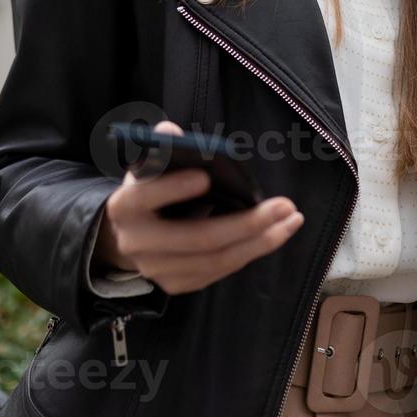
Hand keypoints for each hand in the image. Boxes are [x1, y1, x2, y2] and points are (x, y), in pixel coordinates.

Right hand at [95, 120, 305, 293]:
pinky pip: (220, 270)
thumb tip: (171, 132)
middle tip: (285, 205)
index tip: (205, 177)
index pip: (146, 196)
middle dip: (246, 223)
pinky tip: (275, 234)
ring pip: (216, 259)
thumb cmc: (148, 190)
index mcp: (125, 206)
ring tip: (291, 219)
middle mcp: (137, 243)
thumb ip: (160, 147)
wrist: (127, 235)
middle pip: (197, 238)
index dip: (173, 188)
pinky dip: (251, 252)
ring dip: (261, 241)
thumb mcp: (147, 167)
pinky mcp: (176, 284)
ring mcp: (157, 270)